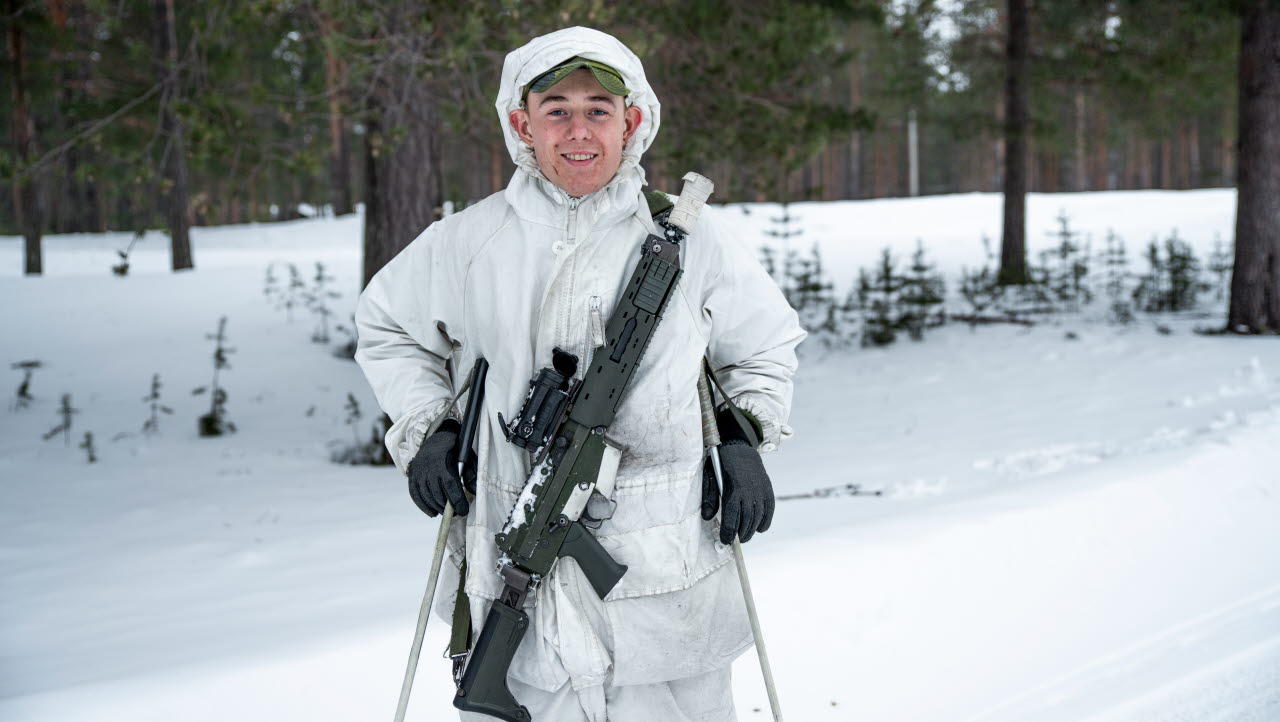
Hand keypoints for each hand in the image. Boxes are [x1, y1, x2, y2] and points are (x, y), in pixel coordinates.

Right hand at [407, 418, 476, 516]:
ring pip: (426, 496)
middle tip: (456, 513)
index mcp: (443, 462)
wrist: (435, 438)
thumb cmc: (455, 450)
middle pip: (437, 494)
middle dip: (447, 507)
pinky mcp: (412, 475)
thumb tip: (475, 492)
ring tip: (445, 513)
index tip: (464, 511)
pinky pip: (414, 494)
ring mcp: (418, 472)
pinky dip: (423, 506)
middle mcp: (428, 467)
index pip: (450, 486)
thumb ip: (471, 474)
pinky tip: (432, 513)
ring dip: (436, 508)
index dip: (457, 501)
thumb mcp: (467, 458)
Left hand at [701, 408, 773, 543]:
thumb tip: (707, 517)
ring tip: (745, 536)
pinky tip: (760, 528)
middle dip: (741, 534)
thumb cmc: (721, 464)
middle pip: (746, 521)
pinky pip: (769, 510)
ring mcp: (760, 490)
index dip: (728, 532)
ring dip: (752, 530)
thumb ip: (709, 497)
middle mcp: (749, 491)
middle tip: (736, 540)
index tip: (725, 540)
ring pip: (758, 517)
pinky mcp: (767, 489)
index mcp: (733, 489)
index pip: (732, 518)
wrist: (740, 447)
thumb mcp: (710, 477)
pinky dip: (765, 521)